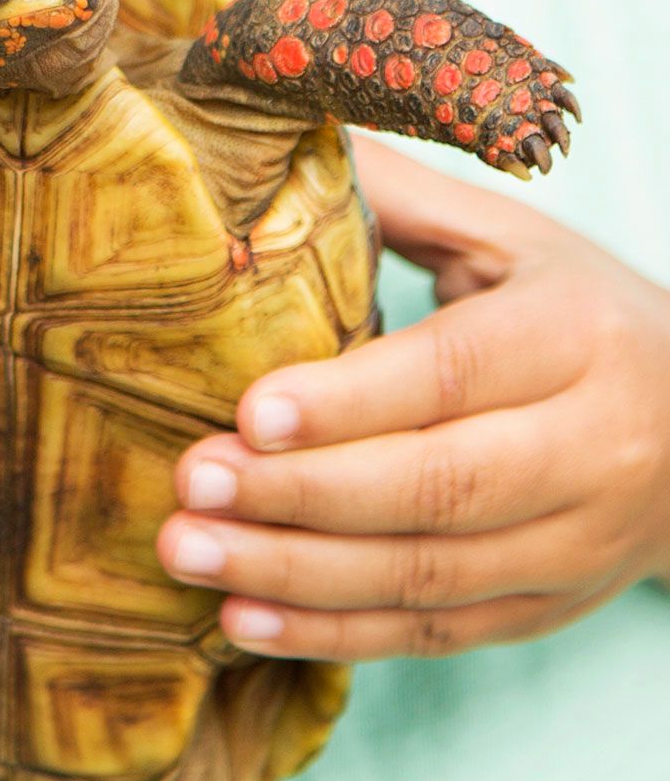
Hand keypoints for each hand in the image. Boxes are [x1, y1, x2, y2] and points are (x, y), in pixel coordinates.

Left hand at [158, 140, 669, 660]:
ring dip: (295, 574)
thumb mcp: (516, 245)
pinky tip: (240, 621)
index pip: (457, 372)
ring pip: (425, 572)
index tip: (249, 410)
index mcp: (577, 336)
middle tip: (190, 486)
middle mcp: (591, 446)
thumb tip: (282, 145)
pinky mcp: (542, 608)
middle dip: (302, 494)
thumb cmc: (579, 320)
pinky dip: (331, 635)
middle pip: (438, 486)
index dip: (351, 400)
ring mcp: (573, 543)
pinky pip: (430, 632)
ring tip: (188, 554)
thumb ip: (406, 204)